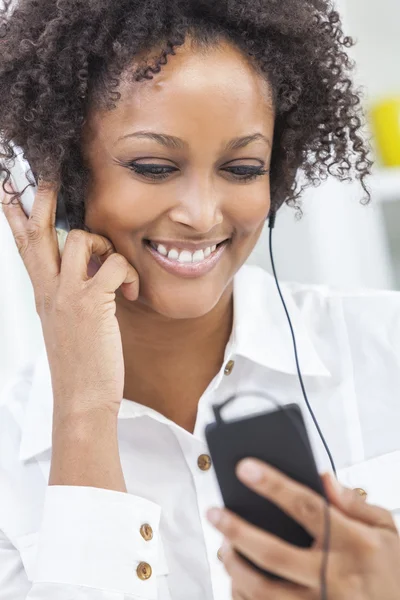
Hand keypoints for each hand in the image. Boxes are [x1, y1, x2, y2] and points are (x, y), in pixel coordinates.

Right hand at [2, 179, 138, 418]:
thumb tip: (89, 270)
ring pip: (80, 238)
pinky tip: (133, 294)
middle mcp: (49, 290)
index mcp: (42, 293)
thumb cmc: (80, 363)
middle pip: (38, 232)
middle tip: (48, 177)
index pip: (23, 246)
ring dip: (104, 244)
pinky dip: (129, 273)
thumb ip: (68, 294)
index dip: (15, 216)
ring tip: (116, 270)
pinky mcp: (93, 304)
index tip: (7, 190)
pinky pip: (114, 265)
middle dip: (42, 199)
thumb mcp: (64, 324)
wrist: (82, 398)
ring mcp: (68, 295)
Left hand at [207, 460, 399, 598]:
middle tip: (214, 513)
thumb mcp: (387, 530)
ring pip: (265, 591)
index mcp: (354, 544)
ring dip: (236, 567)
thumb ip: (353, 503)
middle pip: (275, 554)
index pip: (307, 507)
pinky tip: (236, 580)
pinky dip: (244, 597)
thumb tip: (322, 476)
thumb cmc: (394, 569)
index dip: (273, 485)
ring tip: (223, 547)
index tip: (245, 467)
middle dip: (238, 531)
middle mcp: (336, 577)